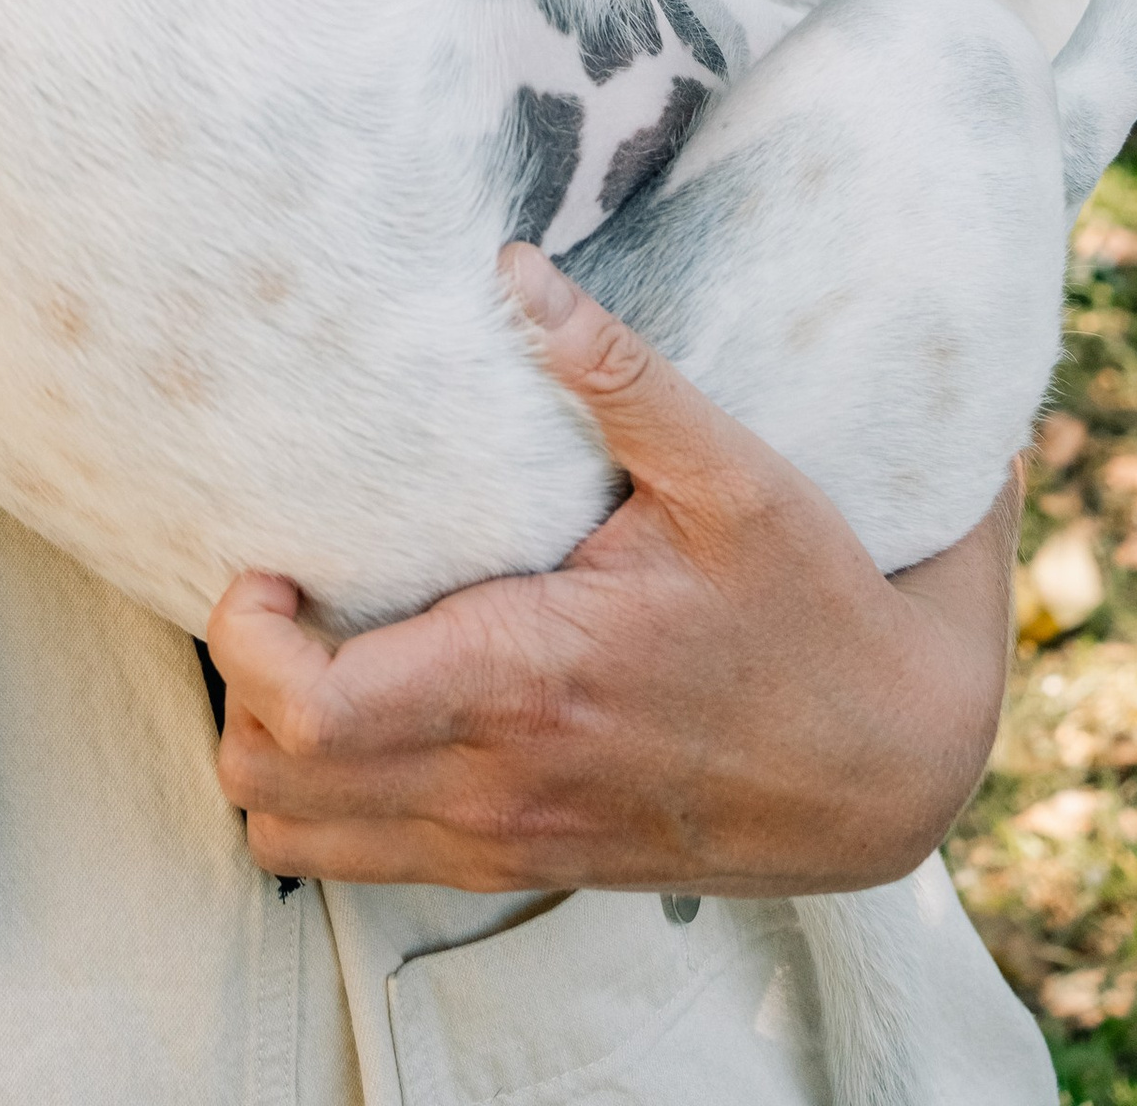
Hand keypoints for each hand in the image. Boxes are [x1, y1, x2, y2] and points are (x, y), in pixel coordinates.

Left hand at [206, 240, 1021, 897]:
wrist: (897, 767)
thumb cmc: (817, 612)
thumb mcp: (735, 475)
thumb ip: (619, 376)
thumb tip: (516, 271)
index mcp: (524, 678)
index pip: (306, 709)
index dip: (242, 639)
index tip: (266, 561)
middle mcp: (496, 779)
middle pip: (269, 785)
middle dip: (238, 688)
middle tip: (282, 591)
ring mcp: (508, 838)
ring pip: (303, 842)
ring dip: (277, 753)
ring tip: (315, 646)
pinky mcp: (530, 865)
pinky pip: (371, 862)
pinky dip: (334, 799)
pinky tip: (378, 705)